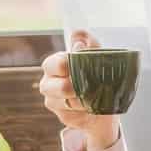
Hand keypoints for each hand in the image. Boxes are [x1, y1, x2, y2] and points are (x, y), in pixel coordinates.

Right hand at [37, 29, 119, 150]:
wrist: (103, 102)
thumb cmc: (96, 75)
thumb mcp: (96, 56)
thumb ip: (88, 43)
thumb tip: (77, 34)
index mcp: (53, 64)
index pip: (57, 64)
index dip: (72, 66)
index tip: (85, 67)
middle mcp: (48, 83)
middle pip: (58, 87)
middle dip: (77, 87)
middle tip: (91, 86)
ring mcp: (53, 101)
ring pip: (66, 102)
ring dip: (84, 100)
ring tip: (94, 97)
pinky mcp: (61, 116)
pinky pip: (73, 114)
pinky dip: (85, 111)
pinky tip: (91, 107)